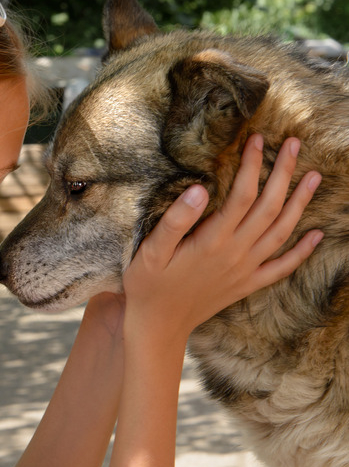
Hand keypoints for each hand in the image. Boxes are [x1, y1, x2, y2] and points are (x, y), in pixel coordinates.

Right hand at [123, 134, 322, 341]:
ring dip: (301, 203)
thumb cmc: (149, 286)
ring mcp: (245, 271)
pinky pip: (282, 268)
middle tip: (295, 144)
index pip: (242, 194)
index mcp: (212, 241)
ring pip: (282, 232)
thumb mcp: (150, 251)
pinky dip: (302, 252)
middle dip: (284, 173)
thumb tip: (200, 188)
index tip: (257, 140)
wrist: (158, 326)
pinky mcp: (247, 285)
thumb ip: (176, 220)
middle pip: (269, 207)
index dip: (252, 165)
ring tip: (314, 177)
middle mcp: (235, 254)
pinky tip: (317, 236)